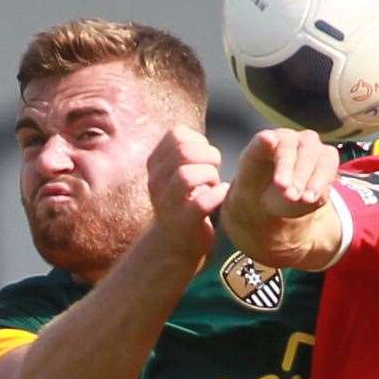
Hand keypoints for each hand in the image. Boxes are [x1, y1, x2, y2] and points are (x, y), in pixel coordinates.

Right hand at [146, 126, 227, 254]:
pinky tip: (222, 194)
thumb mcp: (178, 172)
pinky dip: (217, 195)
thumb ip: (187, 153)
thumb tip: (203, 140)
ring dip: (210, 176)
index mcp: (156, 164)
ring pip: (186, 175)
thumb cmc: (185, 201)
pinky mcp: (183, 222)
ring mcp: (167, 203)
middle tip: (215, 169)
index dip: (199, 140)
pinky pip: (201, 203)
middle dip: (209, 156)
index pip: (176, 135)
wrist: (175, 243)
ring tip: (215, 184)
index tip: (206, 156)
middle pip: (183, 152)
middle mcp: (156, 181)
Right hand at [234, 128, 339, 218]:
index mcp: (324, 158)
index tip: (309, 199)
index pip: (327, 164)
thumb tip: (310, 197)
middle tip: (292, 196)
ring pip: (288, 146)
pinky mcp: (264, 138)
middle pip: (308, 154)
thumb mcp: (301, 204)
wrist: (259, 199)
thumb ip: (310, 199)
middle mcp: (308, 143)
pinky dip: (266, 139)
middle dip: (301, 176)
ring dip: (286, 166)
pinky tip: (268, 140)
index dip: (319, 180)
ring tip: (282, 186)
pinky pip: (266, 137)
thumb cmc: (288, 199)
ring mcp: (286, 138)